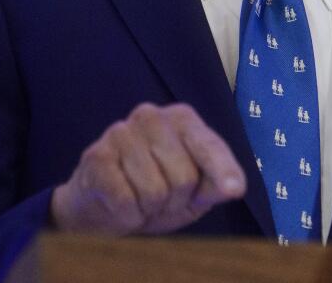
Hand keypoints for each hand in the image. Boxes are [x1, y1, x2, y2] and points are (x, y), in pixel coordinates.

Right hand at [50, 102, 246, 233]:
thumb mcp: (194, 192)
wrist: (99, 205)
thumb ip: (215, 185)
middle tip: (162, 201)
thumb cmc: (155, 193)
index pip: (209, 146)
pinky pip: (126, 200)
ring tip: (140, 201)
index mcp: (181, 118)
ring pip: (155, 191)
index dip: (222, 171)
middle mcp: (150, 116)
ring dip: (149, 209)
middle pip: (184, 177)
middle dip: (175, 201)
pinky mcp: (96, 156)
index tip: (235, 190)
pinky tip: (121, 205)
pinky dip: (128, 215)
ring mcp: (120, 132)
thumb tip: (234, 187)